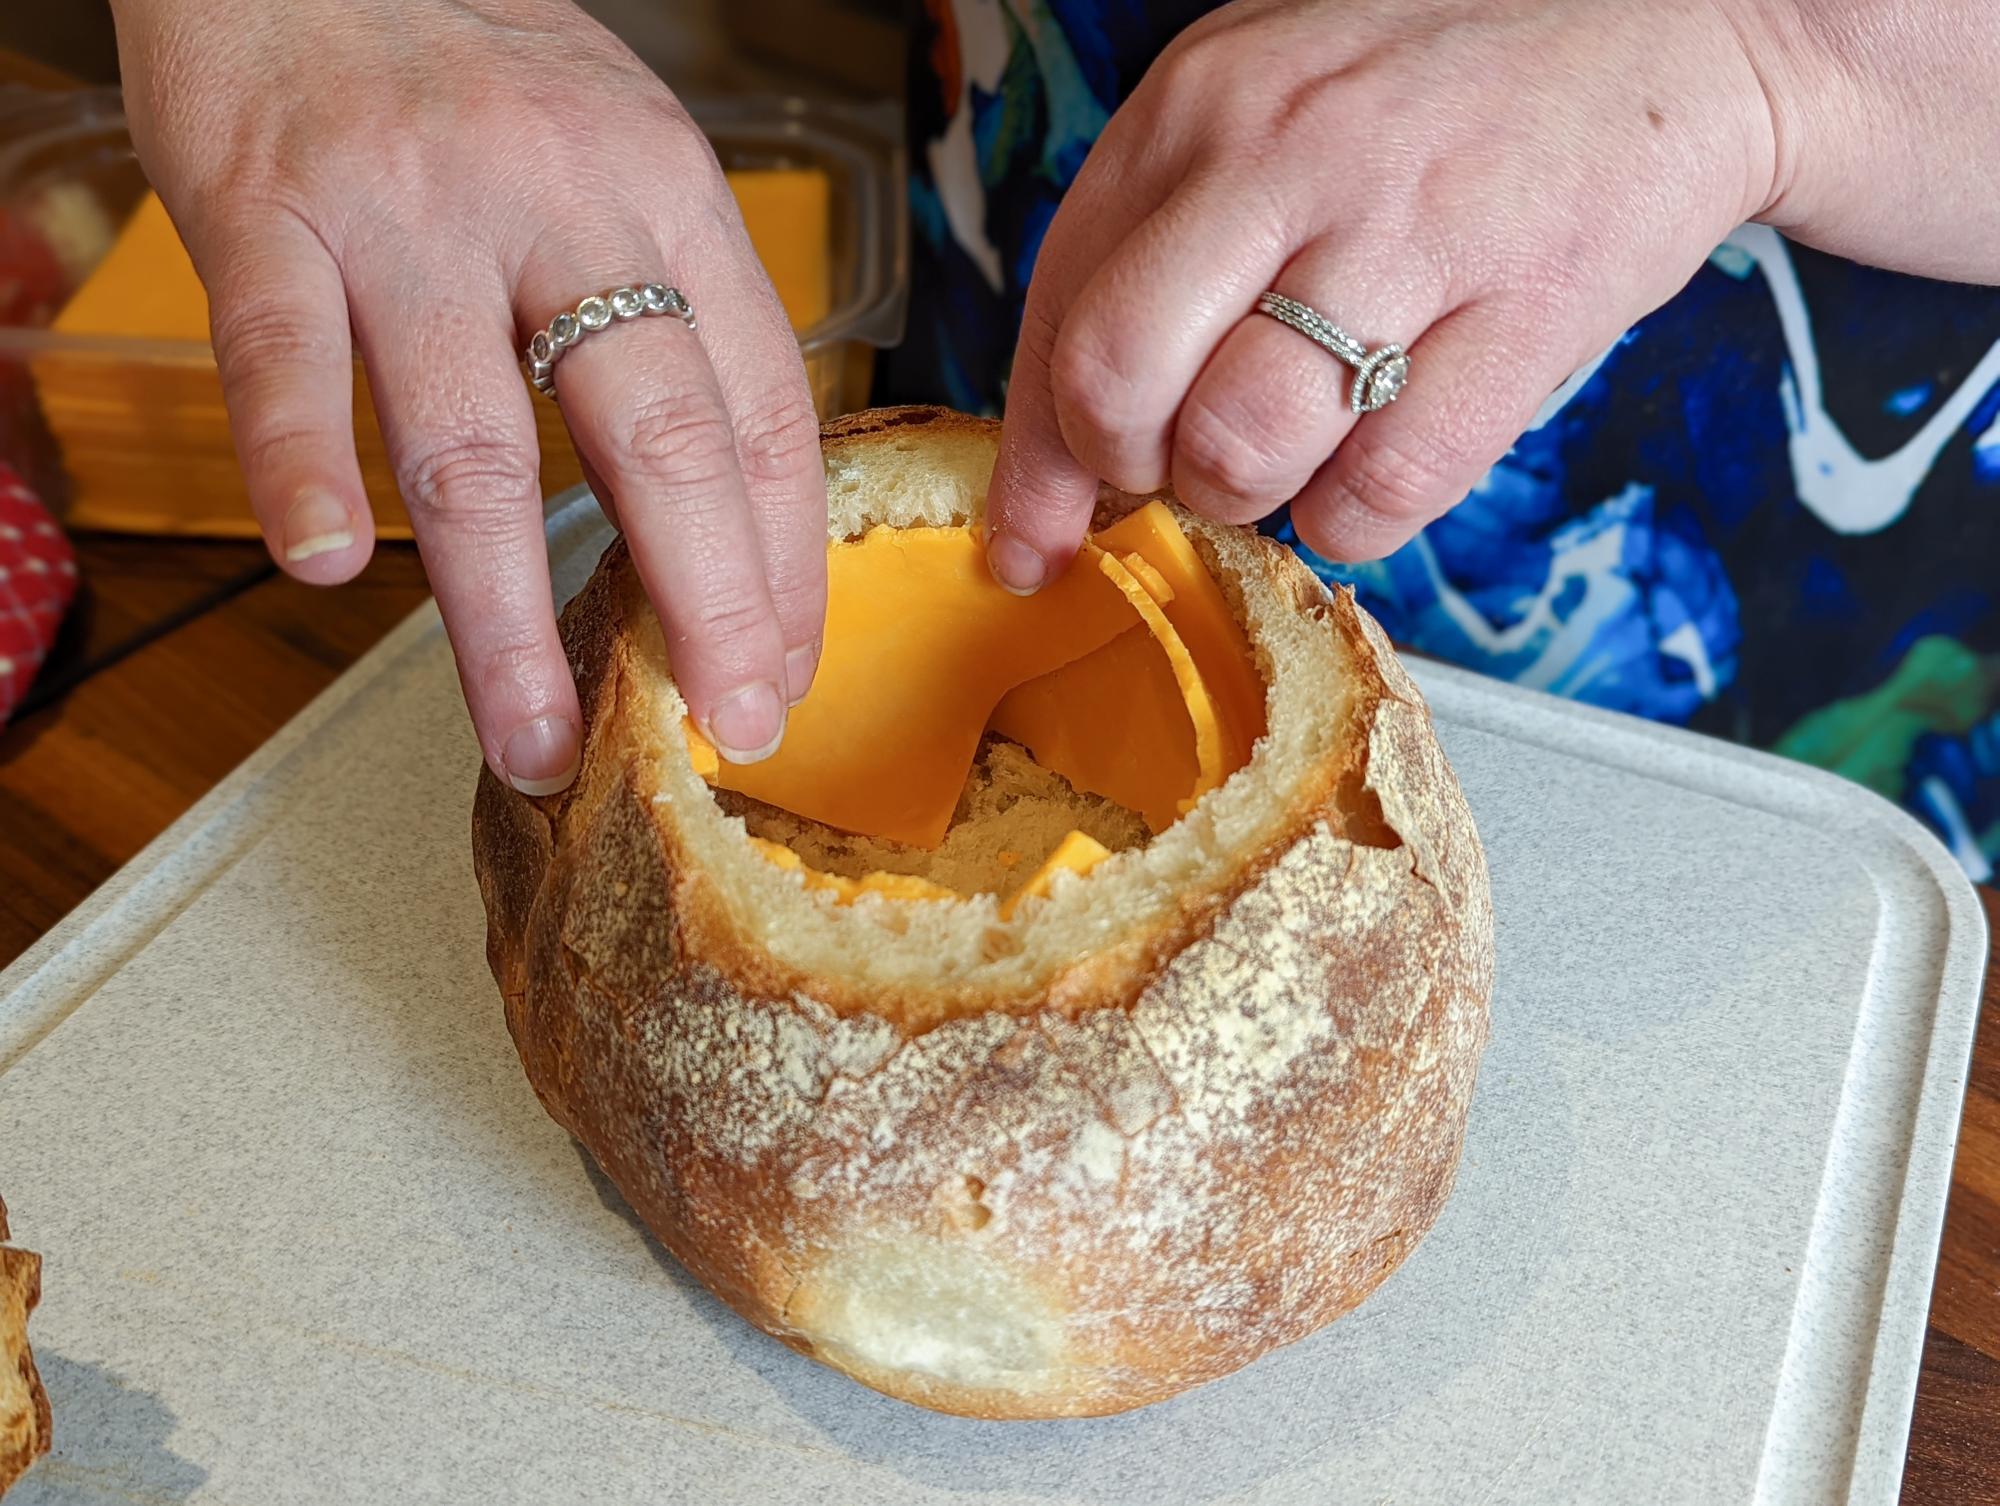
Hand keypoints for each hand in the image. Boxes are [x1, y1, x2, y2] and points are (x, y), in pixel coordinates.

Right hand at [112, 0, 824, 789]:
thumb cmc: (477, 70)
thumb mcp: (621, 159)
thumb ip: (671, 310)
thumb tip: (725, 513)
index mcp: (668, 198)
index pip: (765, 412)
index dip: (784, 564)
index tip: (783, 673)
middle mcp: (560, 202)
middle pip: (659, 437)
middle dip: (702, 607)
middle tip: (719, 729)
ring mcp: (412, 208)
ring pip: (475, 442)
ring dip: (504, 617)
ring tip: (533, 737)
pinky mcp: (265, 203)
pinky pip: (284, 356)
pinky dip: (301, 467)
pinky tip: (328, 567)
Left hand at [983, 0, 1780, 583]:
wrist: (1677, 26)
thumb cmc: (1436, 102)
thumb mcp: (1263, 120)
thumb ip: (1153, 260)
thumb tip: (1059, 476)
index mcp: (1198, 106)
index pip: (1058, 317)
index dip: (1036, 464)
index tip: (1031, 545)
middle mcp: (1284, 151)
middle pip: (1119, 382)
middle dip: (1136, 472)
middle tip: (1188, 471)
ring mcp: (1408, 225)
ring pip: (1241, 443)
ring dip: (1249, 498)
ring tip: (1295, 456)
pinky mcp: (1525, 303)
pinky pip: (1386, 486)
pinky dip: (1358, 520)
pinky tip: (1374, 471)